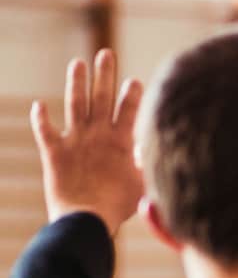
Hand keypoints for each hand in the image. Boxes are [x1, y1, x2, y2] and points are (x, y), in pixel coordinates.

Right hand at [30, 49, 143, 235]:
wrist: (88, 224)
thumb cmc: (116, 208)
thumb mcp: (141, 183)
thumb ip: (149, 162)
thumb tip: (158, 146)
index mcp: (119, 143)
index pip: (127, 113)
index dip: (132, 97)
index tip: (136, 80)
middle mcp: (97, 138)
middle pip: (101, 100)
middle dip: (105, 77)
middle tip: (107, 53)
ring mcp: (76, 143)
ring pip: (76, 107)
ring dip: (76, 86)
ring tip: (78, 63)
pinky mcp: (55, 155)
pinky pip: (45, 134)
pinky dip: (41, 120)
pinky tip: (39, 106)